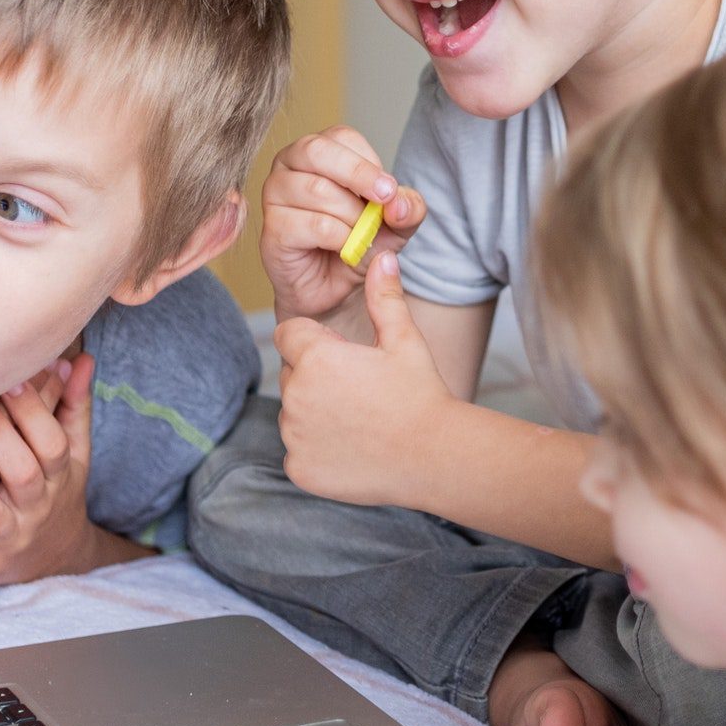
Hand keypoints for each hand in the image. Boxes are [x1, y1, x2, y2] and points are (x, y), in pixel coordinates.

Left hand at [0, 354, 128, 583]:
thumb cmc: (54, 492)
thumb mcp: (72, 455)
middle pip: (22, 473)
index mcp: (59, 477)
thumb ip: (72, 408)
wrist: (52, 561)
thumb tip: (80, 358)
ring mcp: (10, 539)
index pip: (52, 443)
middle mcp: (37, 508)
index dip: (33, 412)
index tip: (7, 379)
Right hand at [260, 125, 425, 322]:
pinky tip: (343, 248)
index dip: (369, 162)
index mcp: (320, 151)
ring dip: (352, 217)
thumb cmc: (358, 242)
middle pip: (318, 151)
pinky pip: (313, 224)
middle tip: (384, 199)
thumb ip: (408, 207)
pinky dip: (340, 238)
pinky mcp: (272, 228)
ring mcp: (275, 194)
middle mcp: (290, 164)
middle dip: (359, 175)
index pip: (341, 137)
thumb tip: (397, 202)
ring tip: (359, 235)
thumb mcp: (397, 223)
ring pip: (317, 190)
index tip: (388, 190)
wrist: (336, 288)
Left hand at [273, 252, 456, 506]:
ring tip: (360, 419)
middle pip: (292, 373)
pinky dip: (317, 450)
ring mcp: (294, 435)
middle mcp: (295, 395)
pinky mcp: (298, 468)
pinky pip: (298, 450)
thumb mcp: (405, 340)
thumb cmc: (421, 394)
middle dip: (316, 376)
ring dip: (315, 413)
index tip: (346, 355)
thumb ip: (384, 298)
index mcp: (315, 357)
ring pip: (294, 412)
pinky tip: (354, 448)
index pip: (289, 334)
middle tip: (360, 390)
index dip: (315, 341)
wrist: (436, 456)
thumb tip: (383, 257)